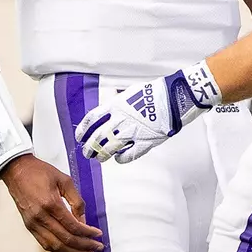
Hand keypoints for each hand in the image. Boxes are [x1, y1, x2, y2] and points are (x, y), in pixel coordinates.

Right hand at [0, 155, 102, 251]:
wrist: (17, 170)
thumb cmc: (40, 172)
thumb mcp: (64, 180)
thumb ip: (76, 201)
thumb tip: (83, 220)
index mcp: (51, 204)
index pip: (73, 226)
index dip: (88, 233)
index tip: (98, 235)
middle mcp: (41, 217)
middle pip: (66, 239)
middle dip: (84, 246)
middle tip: (97, 248)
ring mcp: (33, 223)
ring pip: (55, 246)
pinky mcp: (29, 226)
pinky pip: (45, 243)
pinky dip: (59, 249)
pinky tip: (70, 250)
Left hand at [75, 63, 219, 163]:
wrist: (172, 98)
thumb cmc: (153, 93)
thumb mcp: (129, 92)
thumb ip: (117, 101)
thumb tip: (111, 101)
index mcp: (115, 106)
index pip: (91, 119)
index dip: (83, 130)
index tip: (79, 137)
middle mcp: (120, 120)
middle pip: (97, 137)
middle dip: (89, 147)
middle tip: (87, 152)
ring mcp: (131, 132)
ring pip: (109, 149)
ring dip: (101, 155)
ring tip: (99, 158)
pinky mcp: (143, 142)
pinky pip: (127, 156)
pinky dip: (120, 159)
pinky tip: (118, 158)